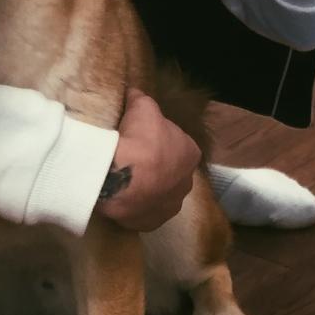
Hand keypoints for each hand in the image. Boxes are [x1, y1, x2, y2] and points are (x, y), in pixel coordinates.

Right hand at [97, 87, 200, 232]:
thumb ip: (141, 98)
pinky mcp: (154, 222)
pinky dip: (137, 206)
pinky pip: (146, 211)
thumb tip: (134, 91)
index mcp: (191, 153)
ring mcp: (171, 205)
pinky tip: (123, 198)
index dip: (159, 140)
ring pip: (160, 193)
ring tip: (126, 181)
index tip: (141, 139)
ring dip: (148, 188)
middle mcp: (188, 182)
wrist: (123, 178)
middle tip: (133, 160)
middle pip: (171, 170)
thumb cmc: (140, 140)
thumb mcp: (143, 108)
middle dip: (157, 166)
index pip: (177, 143)